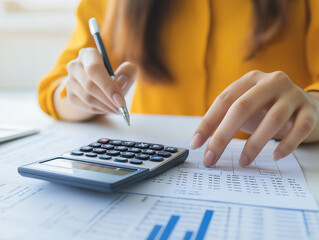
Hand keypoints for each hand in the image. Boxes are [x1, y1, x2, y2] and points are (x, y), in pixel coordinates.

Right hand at [65, 48, 135, 114]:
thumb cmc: (116, 76)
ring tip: (118, 109)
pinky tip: (109, 109)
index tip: (120, 100)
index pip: (94, 69)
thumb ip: (128, 71)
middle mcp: (75, 66)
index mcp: (88, 54)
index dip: (107, 85)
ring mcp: (70, 82)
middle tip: (121, 107)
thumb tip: (122, 80)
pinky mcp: (70, 96)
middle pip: (90, 85)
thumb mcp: (126, 71)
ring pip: (88, 98)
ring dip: (105, 106)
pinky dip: (100, 110)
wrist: (102, 87)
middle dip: (108, 99)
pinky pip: (86, 107)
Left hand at [191, 70, 318, 166]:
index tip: (196, 144)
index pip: (224, 100)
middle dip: (223, 136)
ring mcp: (293, 94)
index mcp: (250, 80)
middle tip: (211, 158)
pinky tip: (276, 156)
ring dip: (254, 144)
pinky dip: (286, 144)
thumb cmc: (268, 109)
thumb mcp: (246, 108)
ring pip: (272, 119)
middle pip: (242, 107)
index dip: (207, 123)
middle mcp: (271, 82)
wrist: (307, 107)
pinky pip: (299, 129)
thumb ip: (226, 118)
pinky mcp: (310, 110)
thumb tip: (202, 142)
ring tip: (243, 161)